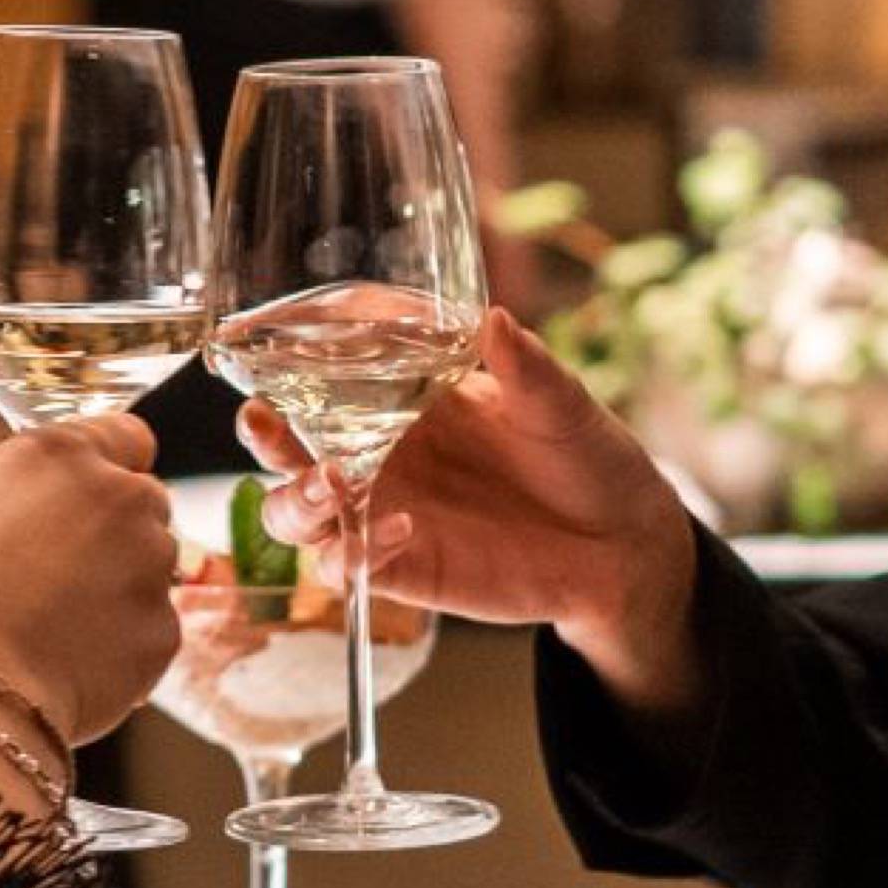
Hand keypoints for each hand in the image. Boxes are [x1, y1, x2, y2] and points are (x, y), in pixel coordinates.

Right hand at [0, 415, 181, 747]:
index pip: (125, 437)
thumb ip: (28, 501)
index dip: (106, 472)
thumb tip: (44, 523)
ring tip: (57, 631)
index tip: (87, 502)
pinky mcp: (164, 629)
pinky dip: (125, 649)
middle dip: (116, 534)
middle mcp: (119, 495)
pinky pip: (153, 632)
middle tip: (61, 578)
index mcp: (60, 455)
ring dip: (123, 592)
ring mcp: (151, 562)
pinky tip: (71, 666)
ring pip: (154, 570)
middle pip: (144, 503)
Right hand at [246, 311, 703, 692]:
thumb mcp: (559, 403)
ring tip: (330, 484)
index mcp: (405, 400)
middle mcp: (381, 455)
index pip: (325, 379)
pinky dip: (355, 551)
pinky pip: (348, 566)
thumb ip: (524, 366)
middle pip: (290, 450)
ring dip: (296, 500)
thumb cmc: (586, 456)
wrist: (623, 543)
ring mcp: (384, 512)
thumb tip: (495, 319)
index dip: (287, 368)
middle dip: (265, 440)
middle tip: (265, 423)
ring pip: (298, 514)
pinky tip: (397, 528)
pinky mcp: (402, 568)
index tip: (272, 349)